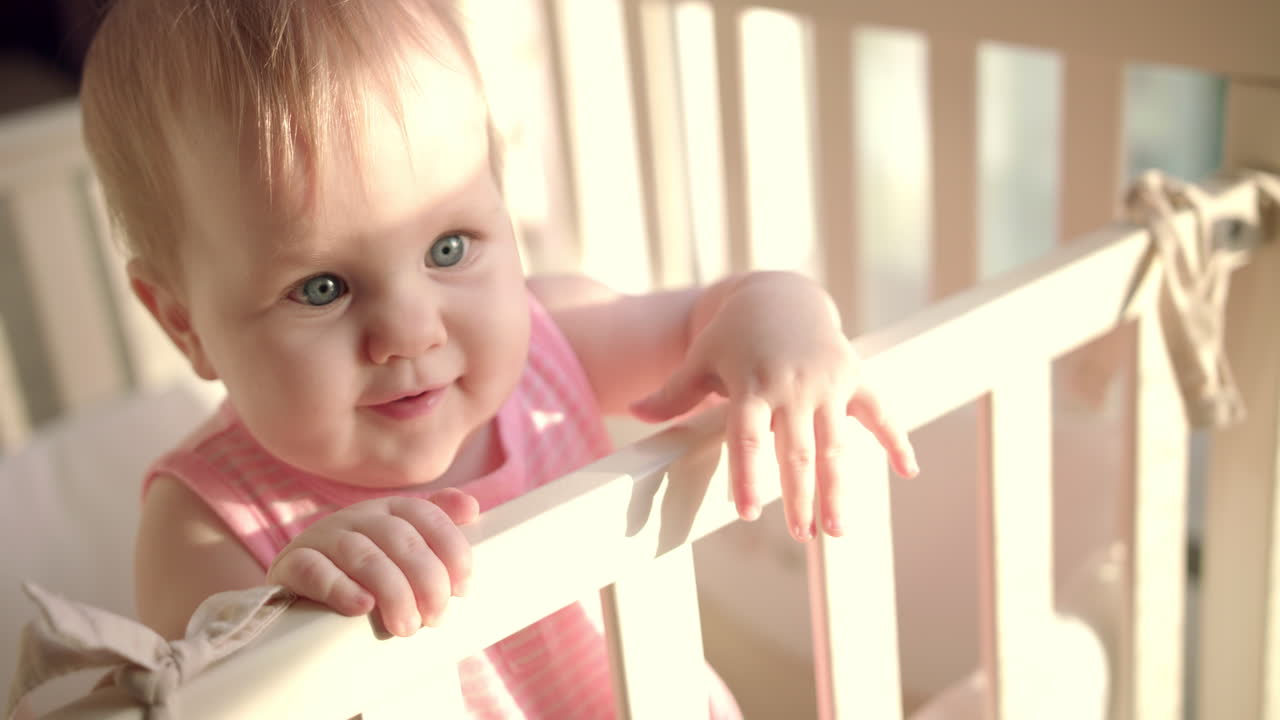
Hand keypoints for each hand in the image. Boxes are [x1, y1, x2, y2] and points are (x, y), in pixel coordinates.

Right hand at [266, 489, 478, 636]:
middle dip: (427, 580)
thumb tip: (471, 508)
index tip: (464, 588)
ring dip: (392, 592)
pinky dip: (341, 588)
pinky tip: (362, 606)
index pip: (427, 515)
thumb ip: (438, 527)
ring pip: (363, 556)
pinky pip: (315, 571)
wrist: (300, 593)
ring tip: (407, 626)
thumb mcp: (402, 550)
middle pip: (400, 539)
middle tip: (436, 618)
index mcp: (389, 510)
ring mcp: (322, 537)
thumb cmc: (365, 574)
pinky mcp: (292, 565)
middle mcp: (357, 517)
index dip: (451, 549)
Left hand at [631, 272, 917, 541]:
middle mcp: (793, 385)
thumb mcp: (701, 358)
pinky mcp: (856, 377)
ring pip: (836, 443)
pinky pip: (880, 412)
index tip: (748, 513)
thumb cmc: (734, 336)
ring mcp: (829, 382)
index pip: (747, 436)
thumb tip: (633, 410)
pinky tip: (907, 473)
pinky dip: (896, 440)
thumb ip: (674, 391)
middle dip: (800, 496)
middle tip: (803, 538)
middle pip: (796, 449)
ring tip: (837, 531)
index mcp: (752, 383)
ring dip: (840, 489)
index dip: (748, 473)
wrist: (782, 296)